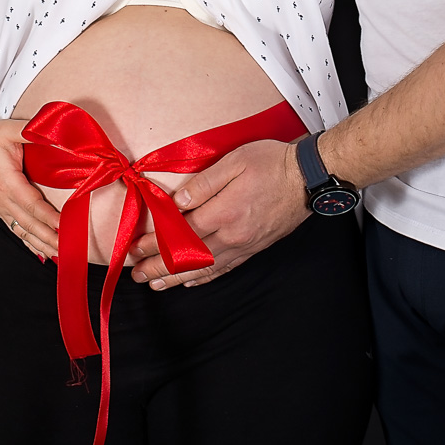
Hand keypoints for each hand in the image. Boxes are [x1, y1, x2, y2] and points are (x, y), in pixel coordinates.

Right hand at [0, 118, 59, 260]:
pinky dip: (30, 243)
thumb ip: (32, 131)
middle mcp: (2, 199)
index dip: (49, 218)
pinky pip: (16, 230)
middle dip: (49, 238)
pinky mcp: (1, 210)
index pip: (32, 204)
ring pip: (22, 231)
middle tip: (70, 248)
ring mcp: (0, 207)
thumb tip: (56, 133)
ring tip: (61, 255)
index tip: (66, 227)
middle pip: (29, 224)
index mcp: (6, 182)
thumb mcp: (10, 129)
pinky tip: (42, 253)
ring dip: (42, 244)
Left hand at [129, 138, 308, 288]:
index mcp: (225, 211)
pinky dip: (205, 277)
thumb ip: (204, 183)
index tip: (135, 250)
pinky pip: (225, 268)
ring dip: (177, 277)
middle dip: (159, 267)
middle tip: (137, 274)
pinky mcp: (255, 247)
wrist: (310, 177)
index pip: (181, 233)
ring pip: (205, 268)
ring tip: (156, 284)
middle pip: (189, 257)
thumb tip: (178, 202)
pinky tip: (191, 281)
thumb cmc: (273, 163)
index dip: (155, 243)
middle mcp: (234, 234)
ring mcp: (245, 244)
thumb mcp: (236, 160)